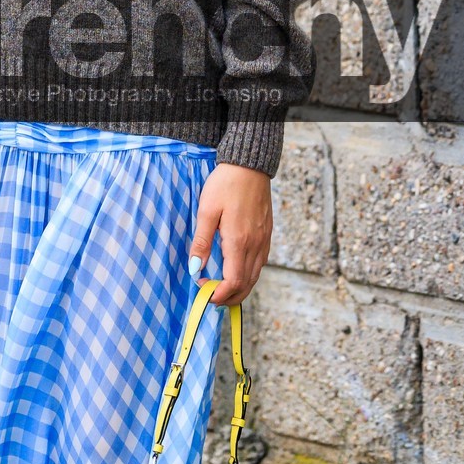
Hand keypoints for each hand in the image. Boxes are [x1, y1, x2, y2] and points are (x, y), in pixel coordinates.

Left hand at [187, 164, 271, 305]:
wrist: (250, 165)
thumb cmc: (225, 185)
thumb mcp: (206, 211)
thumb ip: (202, 242)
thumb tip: (195, 269)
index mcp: (239, 241)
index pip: (233, 281)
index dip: (219, 293)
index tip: (204, 292)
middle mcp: (255, 245)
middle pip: (246, 284)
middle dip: (229, 297)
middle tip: (210, 298)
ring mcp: (264, 241)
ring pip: (255, 276)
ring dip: (239, 289)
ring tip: (221, 290)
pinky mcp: (267, 235)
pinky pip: (260, 264)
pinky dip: (248, 276)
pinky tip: (236, 272)